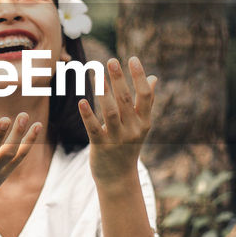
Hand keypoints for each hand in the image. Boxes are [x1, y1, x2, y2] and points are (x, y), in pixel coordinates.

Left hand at [79, 56, 156, 187]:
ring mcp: (117, 138)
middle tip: (111, 60)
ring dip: (103, 92)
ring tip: (95, 73)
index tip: (132, 58)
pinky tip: (82, 101)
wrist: (119, 178)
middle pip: (126, 100)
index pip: (145, 96)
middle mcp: (133, 129)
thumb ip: (146, 102)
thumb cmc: (129, 146)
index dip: (139, 76)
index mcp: (144, 122)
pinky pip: (93, 128)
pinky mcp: (101, 146)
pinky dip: (88, 115)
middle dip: (119, 79)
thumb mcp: (141, 125)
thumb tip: (154, 78)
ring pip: (110, 112)